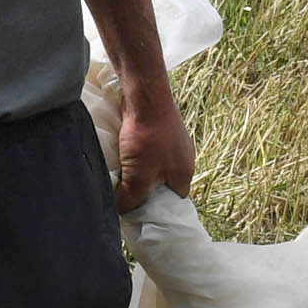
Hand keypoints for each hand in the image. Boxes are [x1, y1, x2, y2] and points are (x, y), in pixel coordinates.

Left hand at [115, 85, 196, 211]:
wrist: (145, 96)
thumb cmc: (147, 139)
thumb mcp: (138, 178)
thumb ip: (131, 199)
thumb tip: (122, 210)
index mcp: (184, 175)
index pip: (172, 203)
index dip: (154, 209)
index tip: (135, 211)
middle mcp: (183, 159)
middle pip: (162, 184)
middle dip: (144, 188)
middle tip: (124, 191)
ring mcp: (174, 142)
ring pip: (154, 166)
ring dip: (138, 170)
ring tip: (122, 170)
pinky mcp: (162, 129)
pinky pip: (149, 149)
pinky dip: (137, 153)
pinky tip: (124, 151)